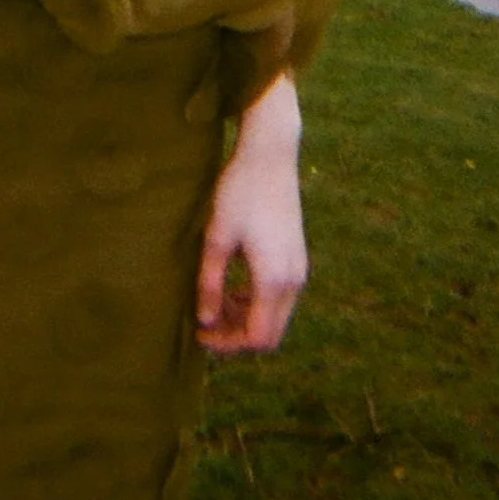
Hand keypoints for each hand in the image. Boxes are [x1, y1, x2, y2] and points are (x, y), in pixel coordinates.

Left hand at [196, 75, 307, 355]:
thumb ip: (210, 284)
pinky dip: (257, 301)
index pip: (256, 337)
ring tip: (214, 301)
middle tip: (205, 321)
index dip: (227, 344)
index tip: (199, 333)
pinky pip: (279, 297)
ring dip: (246, 317)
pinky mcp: (296, 257)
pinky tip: (233, 285)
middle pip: (269, 333)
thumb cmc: (239, 192)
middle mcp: (293, 280)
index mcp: (273, 279)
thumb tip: (205, 321)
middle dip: (237, 335)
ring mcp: (299, 269)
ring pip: (276, 316)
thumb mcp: (216, 238)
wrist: (270, 155)